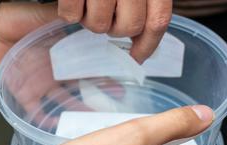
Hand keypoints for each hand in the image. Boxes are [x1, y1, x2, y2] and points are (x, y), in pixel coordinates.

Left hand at [0, 2, 122, 129]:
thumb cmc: (21, 19)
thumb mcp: (50, 17)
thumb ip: (70, 21)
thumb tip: (94, 17)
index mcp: (64, 55)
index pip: (90, 68)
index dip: (107, 76)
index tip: (123, 83)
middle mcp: (56, 72)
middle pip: (81, 88)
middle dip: (99, 99)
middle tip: (115, 109)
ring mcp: (41, 84)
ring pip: (64, 102)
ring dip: (78, 112)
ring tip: (93, 122)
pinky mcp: (25, 94)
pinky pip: (38, 112)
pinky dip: (47, 121)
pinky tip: (60, 127)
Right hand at [58, 0, 172, 62]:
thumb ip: (143, 5)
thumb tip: (141, 42)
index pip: (157, 20)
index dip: (148, 44)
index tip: (136, 57)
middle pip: (128, 26)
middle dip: (114, 28)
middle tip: (106, 15)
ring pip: (98, 25)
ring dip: (89, 19)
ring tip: (88, 2)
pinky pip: (71, 14)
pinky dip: (69, 12)